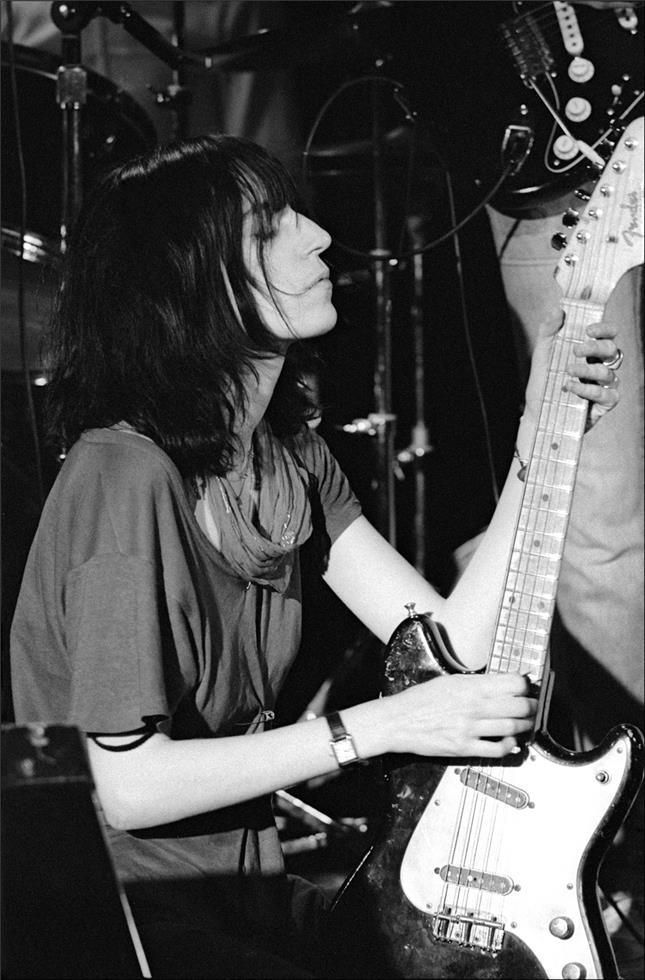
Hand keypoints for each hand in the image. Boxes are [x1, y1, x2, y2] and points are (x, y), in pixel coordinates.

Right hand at [383, 672, 536, 757]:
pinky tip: (511, 742)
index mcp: (470, 686)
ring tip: (527, 723)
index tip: (528, 686)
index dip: (525, 685)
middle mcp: (473, 706)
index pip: (512, 683)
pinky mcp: (465, 747)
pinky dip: (509, 746)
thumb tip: (499, 684)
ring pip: (512, 727)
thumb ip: (475, 683)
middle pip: (518, 706)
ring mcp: (470, 728)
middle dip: (532, 706)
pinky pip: (496, 748)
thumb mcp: (448, 681)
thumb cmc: (420, 700)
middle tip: (534, 705)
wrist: (399, 720)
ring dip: (525, 726)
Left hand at [525, 308, 620, 428]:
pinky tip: (571, 388)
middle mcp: (601, 366)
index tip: (588, 330)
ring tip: (567, 371)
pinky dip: (589, 390)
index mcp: (590, 352)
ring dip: (587, 370)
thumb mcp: (542, 355)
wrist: (537, 413)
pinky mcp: (605, 404)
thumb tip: (557, 309)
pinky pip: (608, 394)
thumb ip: (548, 331)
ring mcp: (605, 385)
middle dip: (595, 348)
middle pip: (612, 350)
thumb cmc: (543, 383)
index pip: (608, 335)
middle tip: (575, 350)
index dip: (604, 329)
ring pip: (608, 372)